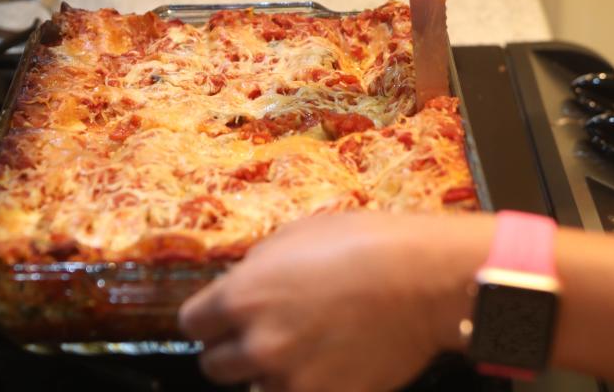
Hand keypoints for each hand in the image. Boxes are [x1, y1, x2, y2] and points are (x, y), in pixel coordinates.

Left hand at [178, 212, 494, 391]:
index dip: (208, 319)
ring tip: (300, 350)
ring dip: (268, 372)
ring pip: (254, 387)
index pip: (191, 325)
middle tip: (262, 334)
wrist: (422, 281)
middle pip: (213, 365)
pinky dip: (303, 385)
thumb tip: (243, 286)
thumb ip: (255, 269)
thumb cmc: (361, 244)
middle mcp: (257, 345)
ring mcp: (291, 380)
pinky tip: (324, 365)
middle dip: (232, 349)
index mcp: (241, 298)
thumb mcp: (293, 237)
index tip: (222, 317)